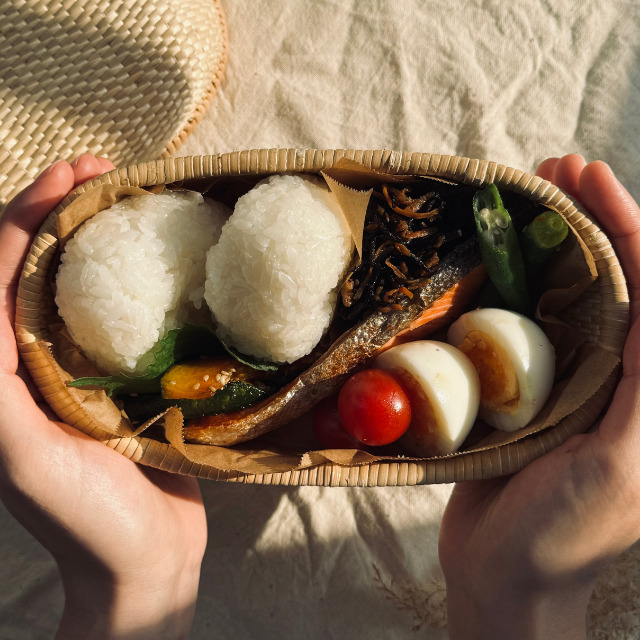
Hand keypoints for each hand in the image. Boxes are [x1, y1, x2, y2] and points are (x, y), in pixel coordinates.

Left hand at [0, 156, 207, 639]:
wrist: (144, 564)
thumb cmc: (83, 522)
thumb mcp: (24, 457)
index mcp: (2, 372)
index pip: (2, 273)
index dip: (29, 216)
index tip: (76, 173)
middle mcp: (33, 363)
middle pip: (37, 267)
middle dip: (61, 210)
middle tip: (106, 169)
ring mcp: (79, 370)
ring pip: (80, 284)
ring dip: (99, 236)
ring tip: (132, 199)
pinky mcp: (122, 381)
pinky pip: (121, 315)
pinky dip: (134, 278)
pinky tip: (161, 261)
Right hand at [439, 155, 639, 638]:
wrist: (498, 571)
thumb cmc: (561, 534)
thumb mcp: (619, 468)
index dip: (628, 227)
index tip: (589, 179)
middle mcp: (614, 373)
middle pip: (612, 277)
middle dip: (593, 216)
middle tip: (553, 169)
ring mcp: (568, 377)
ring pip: (567, 291)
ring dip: (551, 240)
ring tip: (525, 194)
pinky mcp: (525, 386)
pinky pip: (523, 322)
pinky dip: (512, 281)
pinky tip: (492, 256)